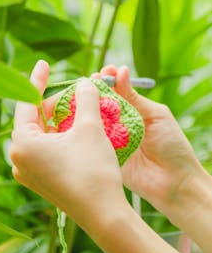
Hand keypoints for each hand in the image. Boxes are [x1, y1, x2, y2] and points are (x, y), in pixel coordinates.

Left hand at [10, 61, 126, 233]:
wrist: (103, 215)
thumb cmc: (93, 170)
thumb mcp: (89, 127)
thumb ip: (85, 98)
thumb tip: (84, 82)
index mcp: (22, 144)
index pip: (26, 103)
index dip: (37, 80)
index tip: (44, 64)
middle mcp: (20, 160)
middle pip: (35, 120)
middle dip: (54, 103)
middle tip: (73, 92)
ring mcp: (30, 173)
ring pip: (43, 136)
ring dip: (59, 121)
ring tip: (76, 109)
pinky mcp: (43, 182)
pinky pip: (47, 151)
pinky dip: (60, 138)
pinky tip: (75, 132)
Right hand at [92, 65, 206, 220]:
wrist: (174, 181)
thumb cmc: (171, 145)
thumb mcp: (155, 115)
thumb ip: (135, 97)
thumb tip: (120, 71)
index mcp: (133, 111)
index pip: (116, 90)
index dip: (108, 80)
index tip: (104, 72)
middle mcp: (119, 124)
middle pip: (101, 104)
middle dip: (93, 91)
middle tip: (88, 82)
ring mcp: (110, 140)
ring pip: (94, 121)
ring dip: (86, 109)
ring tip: (81, 98)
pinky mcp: (104, 155)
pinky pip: (92, 141)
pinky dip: (85, 131)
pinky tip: (79, 121)